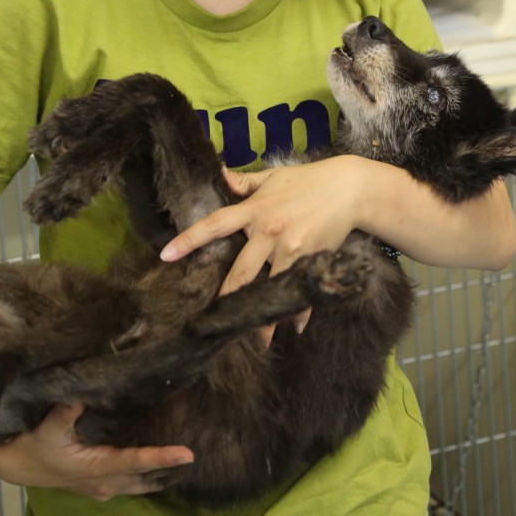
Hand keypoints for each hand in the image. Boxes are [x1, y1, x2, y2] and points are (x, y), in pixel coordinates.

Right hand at [0, 402, 193, 500]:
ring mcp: (102, 488)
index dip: (162, 457)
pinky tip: (159, 467)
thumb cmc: (32, 443)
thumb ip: (68, 409)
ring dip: (161, 475)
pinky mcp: (98, 486)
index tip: (188, 453)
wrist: (15, 464)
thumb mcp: (48, 425)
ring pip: (140, 485)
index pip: (136, 461)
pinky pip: (131, 484)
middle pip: (146, 478)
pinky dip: (147, 476)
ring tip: (186, 461)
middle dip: (171, 469)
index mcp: (96, 466)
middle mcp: (104, 482)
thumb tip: (87, 390)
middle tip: (198, 455)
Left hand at [161, 155, 367, 336]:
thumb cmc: (309, 180)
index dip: (189, 240)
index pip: (215, 225)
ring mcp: (292, 250)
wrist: (351, 188)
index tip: (165, 255)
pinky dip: (300, 311)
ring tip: (257, 342)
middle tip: (212, 323)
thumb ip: (244, 181)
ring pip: (270, 289)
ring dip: (263, 318)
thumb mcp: (274, 176)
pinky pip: (302, 291)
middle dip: (226, 300)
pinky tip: (296, 327)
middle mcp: (270, 232)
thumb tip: (218, 173)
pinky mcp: (312, 261)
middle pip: (240, 272)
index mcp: (256, 209)